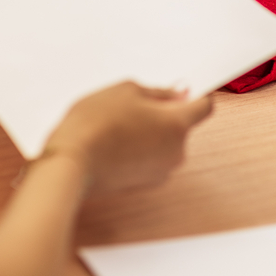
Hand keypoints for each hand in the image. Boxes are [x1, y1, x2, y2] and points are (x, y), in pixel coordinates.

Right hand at [43, 82, 213, 195]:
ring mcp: (160, 172)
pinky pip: (148, 159)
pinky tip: (113, 142)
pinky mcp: (142, 184)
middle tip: (132, 106)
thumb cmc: (96, 123)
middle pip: (181, 126)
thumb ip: (159, 92)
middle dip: (163, 115)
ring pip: (163, 143)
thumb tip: (177, 95)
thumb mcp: (127, 90)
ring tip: (117, 125)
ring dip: (148, 133)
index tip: (179, 91)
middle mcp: (176, 153)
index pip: (205, 107)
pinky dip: (137, 150)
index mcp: (178, 126)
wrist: (70, 163)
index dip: (194, 95)